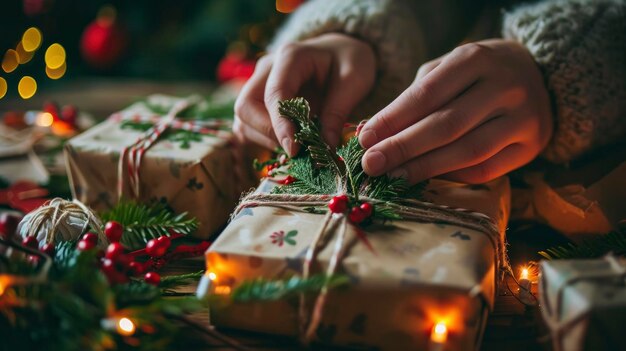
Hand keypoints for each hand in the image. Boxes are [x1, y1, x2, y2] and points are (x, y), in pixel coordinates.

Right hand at [234, 33, 375, 154]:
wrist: (341, 52)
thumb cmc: (349, 60)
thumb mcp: (355, 80)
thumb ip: (338, 111)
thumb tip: (325, 147)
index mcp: (290, 57)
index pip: (274, 94)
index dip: (280, 125)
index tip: (295, 150)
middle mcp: (266, 69)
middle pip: (246, 107)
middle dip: (268, 133)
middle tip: (298, 149)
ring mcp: (257, 84)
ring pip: (243, 119)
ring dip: (265, 139)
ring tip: (299, 146)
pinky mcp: (257, 101)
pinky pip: (248, 126)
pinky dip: (264, 140)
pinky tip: (290, 143)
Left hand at [358, 39, 552, 183]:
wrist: (538, 74)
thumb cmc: (477, 74)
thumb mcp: (447, 69)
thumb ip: (412, 98)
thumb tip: (372, 132)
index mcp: (476, 59)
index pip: (427, 94)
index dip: (393, 120)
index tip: (364, 139)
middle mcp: (505, 86)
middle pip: (446, 125)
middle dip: (403, 148)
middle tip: (371, 164)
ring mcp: (523, 118)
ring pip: (467, 151)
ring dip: (425, 167)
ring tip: (393, 176)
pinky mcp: (531, 146)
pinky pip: (486, 169)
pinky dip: (451, 175)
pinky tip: (426, 177)